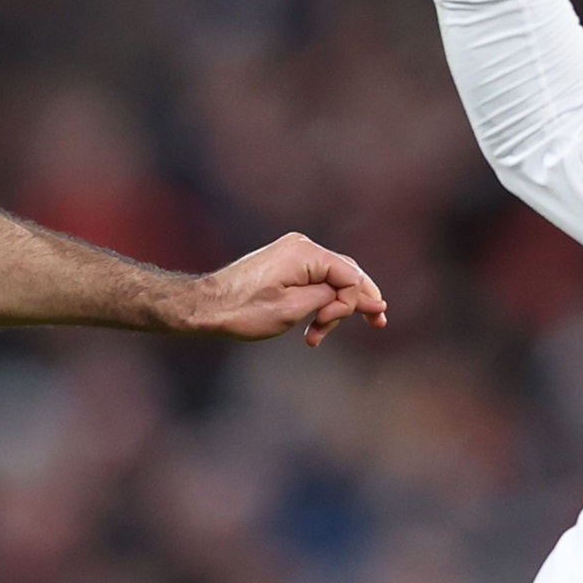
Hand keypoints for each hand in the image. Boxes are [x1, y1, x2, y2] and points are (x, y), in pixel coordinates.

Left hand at [172, 233, 388, 348]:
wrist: (205, 307)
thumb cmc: (245, 311)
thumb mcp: (295, 310)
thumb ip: (335, 301)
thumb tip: (369, 299)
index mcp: (306, 253)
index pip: (350, 275)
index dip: (351, 304)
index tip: (325, 327)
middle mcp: (302, 245)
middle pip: (346, 274)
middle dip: (355, 304)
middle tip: (378, 324)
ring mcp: (293, 252)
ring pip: (331, 279)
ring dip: (332, 309)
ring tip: (318, 336)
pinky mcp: (285, 262)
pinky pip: (315, 279)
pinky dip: (317, 302)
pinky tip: (315, 326)